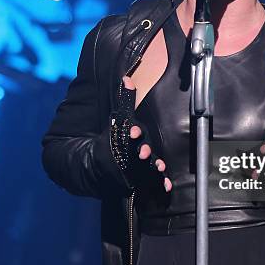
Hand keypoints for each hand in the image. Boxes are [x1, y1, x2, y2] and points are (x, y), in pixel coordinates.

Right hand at [111, 76, 171, 191]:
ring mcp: (133, 167)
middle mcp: (128, 154)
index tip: (134, 131)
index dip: (132, 132)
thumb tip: (128, 78)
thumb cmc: (112, 139)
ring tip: (159, 166)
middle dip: (141, 150)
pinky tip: (168, 186)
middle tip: (144, 152)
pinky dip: (160, 184)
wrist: (96, 166)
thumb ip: (126, 100)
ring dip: (151, 167)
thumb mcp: (119, 118)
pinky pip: (151, 182)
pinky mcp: (139, 179)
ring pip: (144, 167)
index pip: (128, 134)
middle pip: (135, 152)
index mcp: (123, 139)